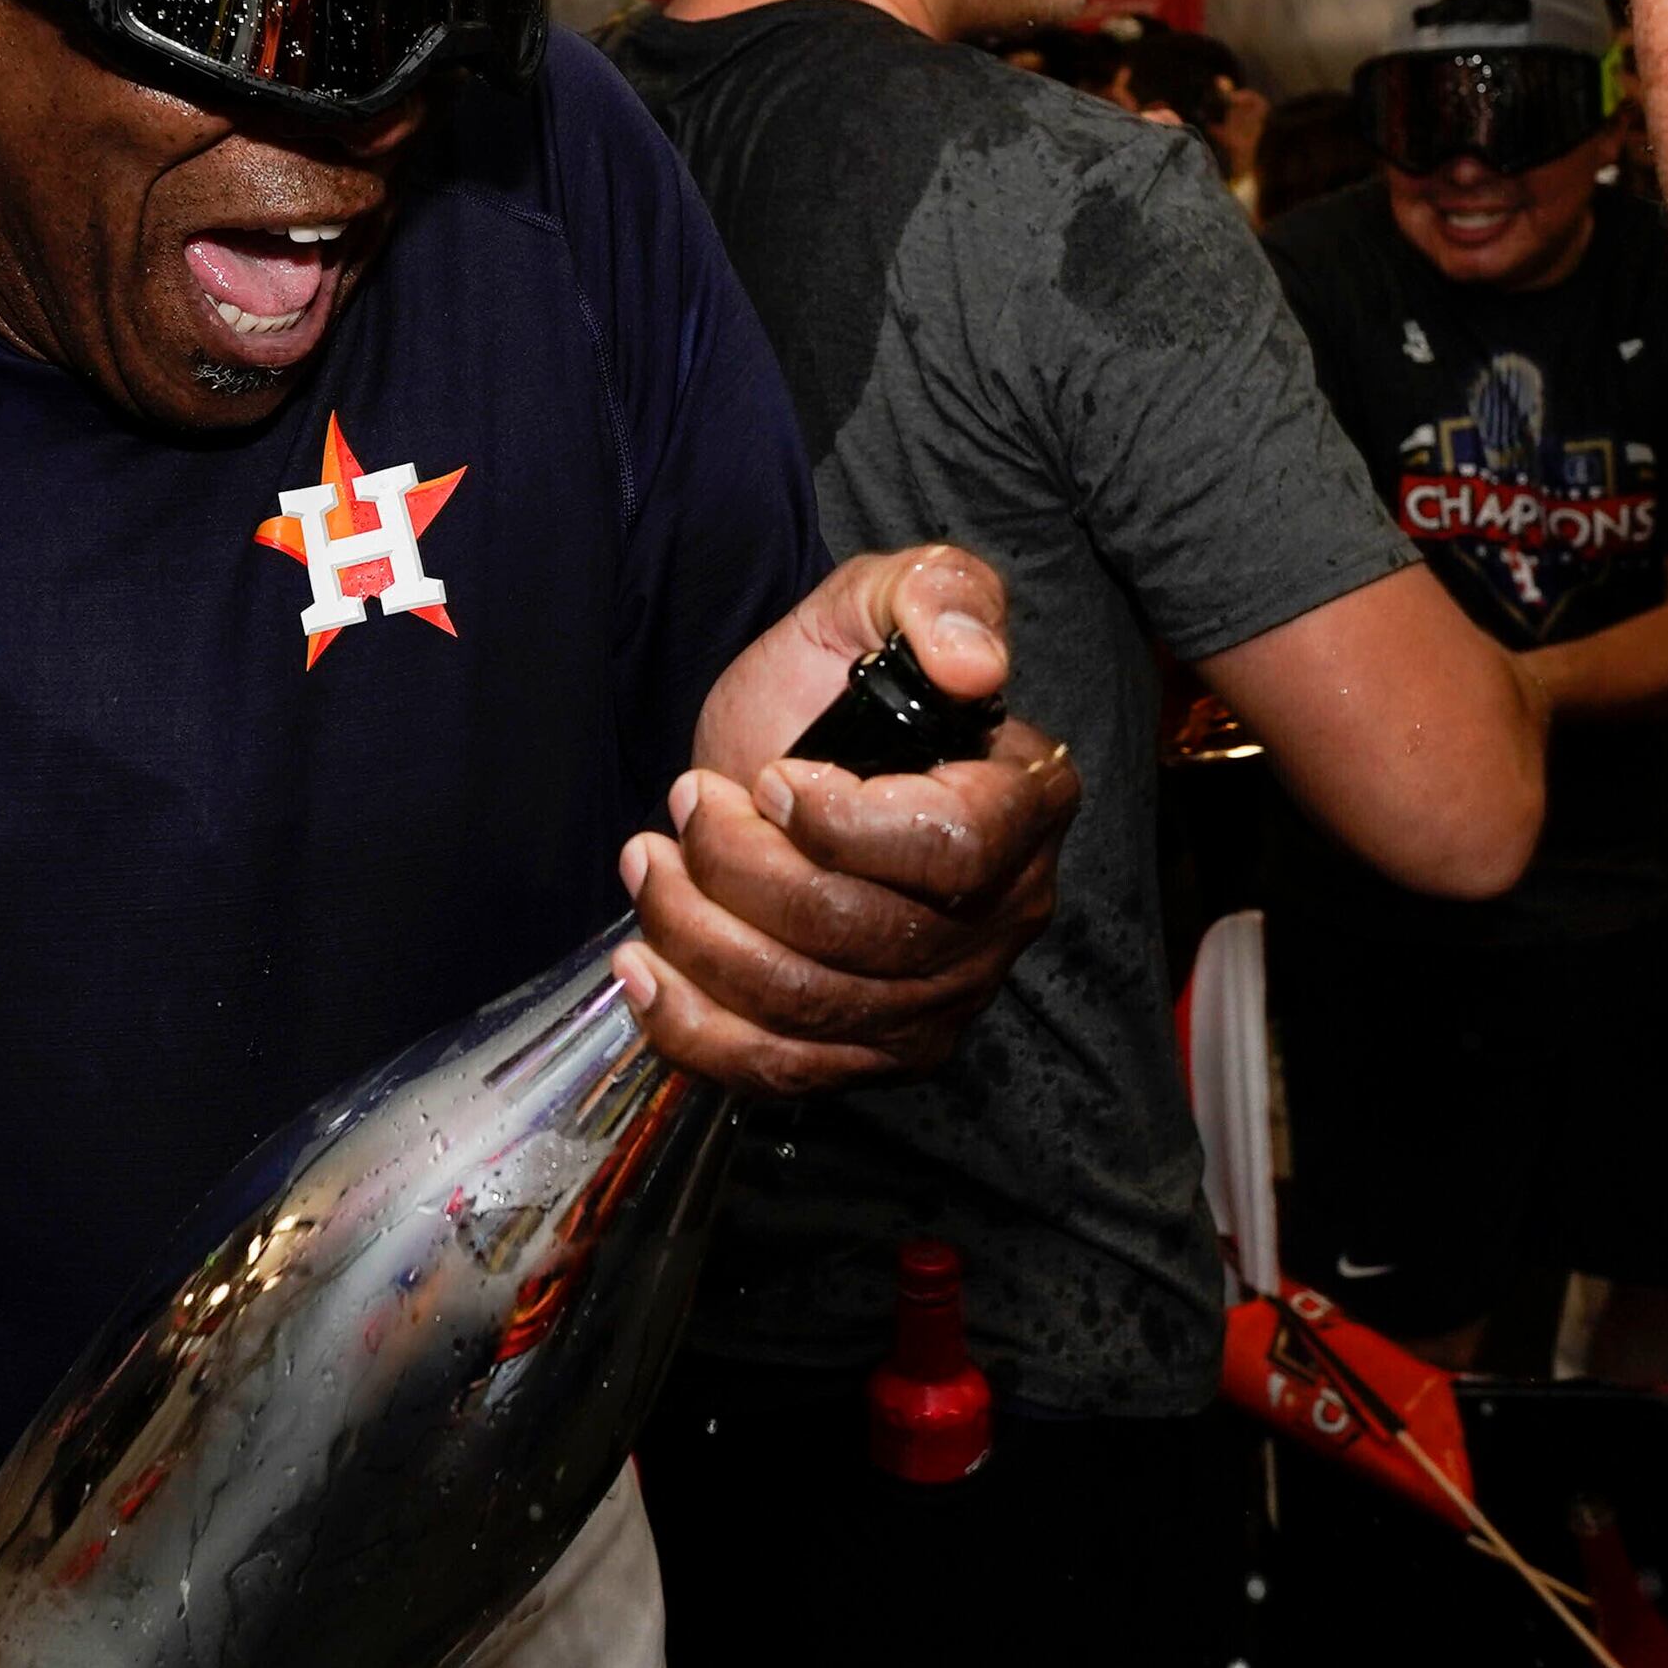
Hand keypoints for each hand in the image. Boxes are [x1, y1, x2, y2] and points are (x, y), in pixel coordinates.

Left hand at [620, 546, 1076, 1091]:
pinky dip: (694, 1027)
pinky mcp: (875, 1051)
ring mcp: (943, 996)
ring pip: (811, 1006)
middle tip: (688, 800)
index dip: (846, 827)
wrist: (778, 757)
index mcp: (1025, 802)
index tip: (769, 780)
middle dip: (744, 869)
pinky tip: (642, 965)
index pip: (954, 850)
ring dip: (701, 934)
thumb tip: (973, 663)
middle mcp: (1004, 915)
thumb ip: (937, 596)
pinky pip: (783, 1070)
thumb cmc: (833, 681)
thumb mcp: (877, 599)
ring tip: (650, 859)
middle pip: (867, 936)